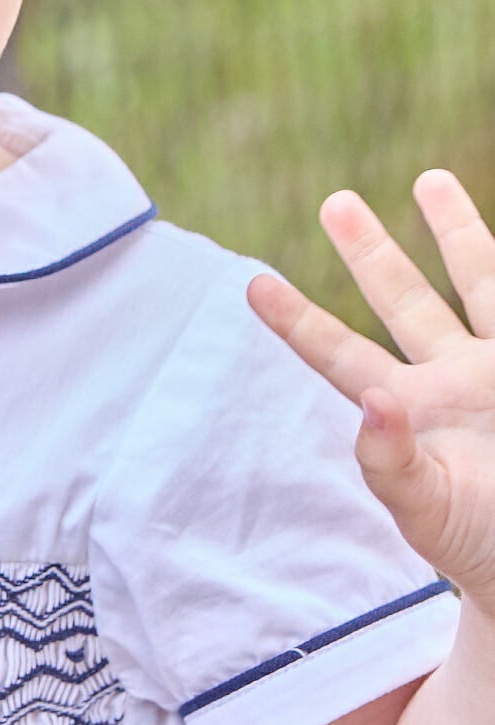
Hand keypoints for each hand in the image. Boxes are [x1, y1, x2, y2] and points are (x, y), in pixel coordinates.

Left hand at [249, 171, 494, 609]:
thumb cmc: (477, 546)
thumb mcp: (427, 510)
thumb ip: (391, 461)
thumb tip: (373, 400)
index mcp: (405, 410)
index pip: (338, 355)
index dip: (298, 321)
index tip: (252, 285)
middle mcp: (447, 379)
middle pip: (402, 300)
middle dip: (370, 251)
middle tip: (335, 201)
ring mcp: (494, 369)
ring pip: (475, 283)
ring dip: (455, 231)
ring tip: (427, 178)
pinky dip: (494, 264)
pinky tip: (491, 234)